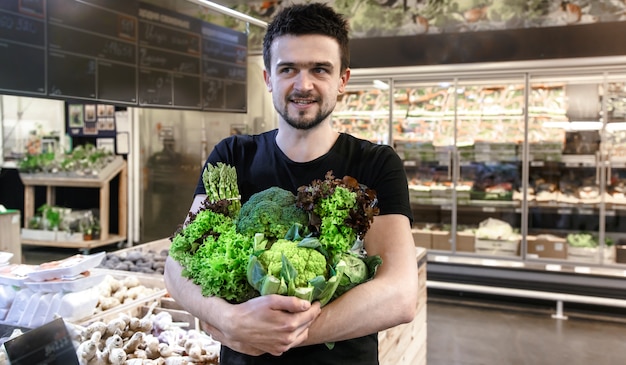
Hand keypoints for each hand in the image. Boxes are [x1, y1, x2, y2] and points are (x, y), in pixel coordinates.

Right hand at [202, 295, 320, 355]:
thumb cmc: (251, 310)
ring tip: (301, 316)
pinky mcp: (276, 350)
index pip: (310, 315)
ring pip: (301, 336)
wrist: (235, 326)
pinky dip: (294, 335)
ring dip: (304, 326)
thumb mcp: (271, 300)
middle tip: (311, 307)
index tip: (317, 301)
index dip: (315, 307)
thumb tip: (307, 304)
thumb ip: (291, 302)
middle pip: (307, 325)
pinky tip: (289, 327)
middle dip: (311, 316)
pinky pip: (291, 343)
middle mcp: (288, 339)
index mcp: (289, 325)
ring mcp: (282, 346)